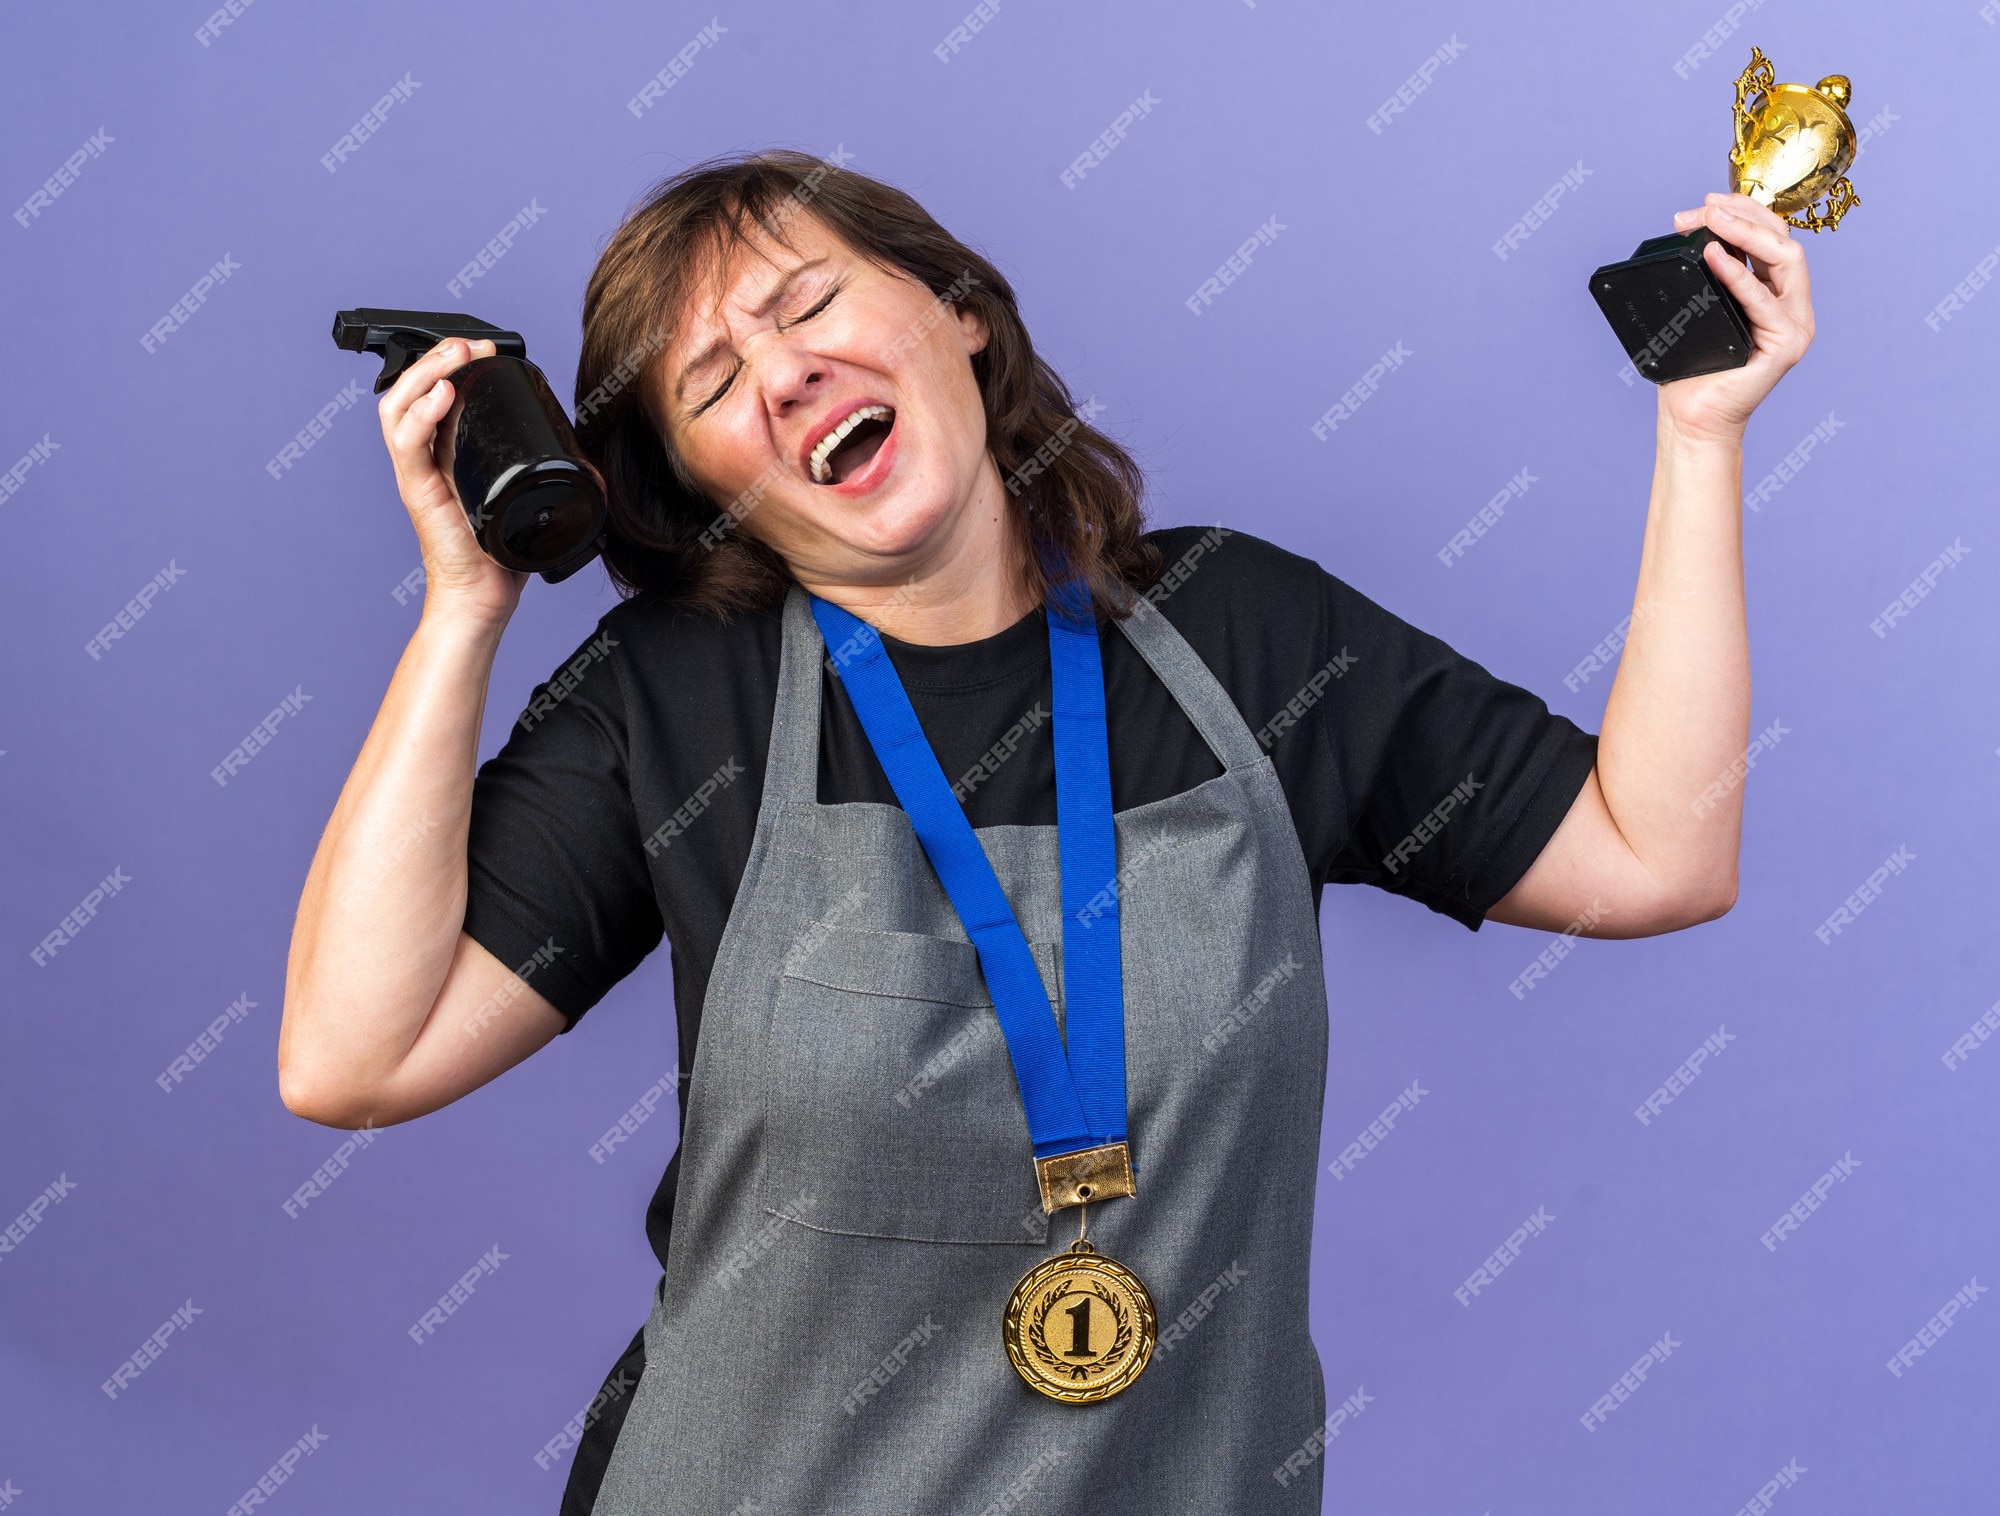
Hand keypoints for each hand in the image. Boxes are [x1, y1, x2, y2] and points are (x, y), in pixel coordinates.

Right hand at [377, 336, 529, 624]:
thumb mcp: (529, 503)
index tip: (486, 349)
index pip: (433, 395)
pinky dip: (421, 414)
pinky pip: (407, 444)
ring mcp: (418, 473)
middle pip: (410, 391)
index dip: (453, 366)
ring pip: (397, 408)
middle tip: (469, 345)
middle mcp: (425, 458)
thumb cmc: (501, 554)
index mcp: (446, 454)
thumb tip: (595, 470)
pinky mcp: (417, 491)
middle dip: (438, 358)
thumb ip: (553, 482)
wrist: (483, 596)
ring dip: (423, 373)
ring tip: (453, 357)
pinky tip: (443, 394)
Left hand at [1658, 190, 1815, 445]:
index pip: (1770, 238)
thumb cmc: (1690, 370)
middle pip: (1782, 240)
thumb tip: (1689, 231)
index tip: (1705, 202)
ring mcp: (1795, 325)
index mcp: (1775, 295)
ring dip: (1747, 234)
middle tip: (1703, 207)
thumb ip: (1706, 277)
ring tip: (1711, 221)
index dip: (1741, 213)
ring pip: (1786, 260)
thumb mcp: (1698, 311)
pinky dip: (1739, 275)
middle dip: (1743, 215)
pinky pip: (1763, 301)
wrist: (1692, 419)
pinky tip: (1714, 257)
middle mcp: (1792, 306)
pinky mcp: (1786, 345)